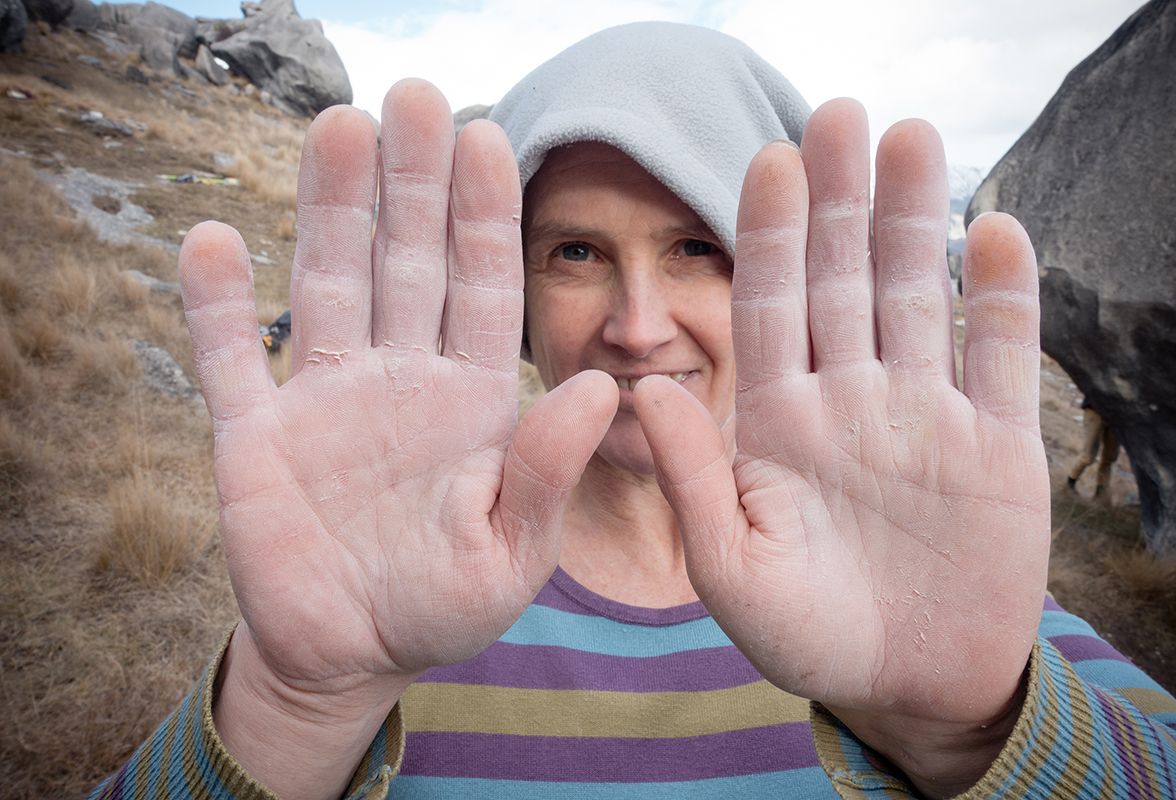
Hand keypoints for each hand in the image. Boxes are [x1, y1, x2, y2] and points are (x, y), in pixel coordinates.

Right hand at [180, 80, 615, 797]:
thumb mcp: (513, 552)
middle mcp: (400, 378)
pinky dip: (217, 306)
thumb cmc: (445, 606)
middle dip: (411, 183)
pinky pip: (230, 360)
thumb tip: (602, 386)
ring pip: (327, 284)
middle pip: (406, 262)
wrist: (350, 656)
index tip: (486, 136)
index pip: (484, 288)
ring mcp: (324, 399)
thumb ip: (548, 471)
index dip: (483, 214)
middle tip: (413, 96)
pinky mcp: (255, 437)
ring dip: (328, 209)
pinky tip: (213, 241)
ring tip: (337, 127)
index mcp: (472, 399)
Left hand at [635, 99, 1048, 795]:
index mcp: (778, 424)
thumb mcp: (732, 570)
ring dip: (917, 222)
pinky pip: (1003, 358)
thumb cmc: (805, 637)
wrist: (907, 687)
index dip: (769, 237)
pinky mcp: (999, 446)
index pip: (770, 309)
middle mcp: (849, 402)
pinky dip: (1004, 299)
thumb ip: (696, 477)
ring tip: (913, 139)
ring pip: (919, 298)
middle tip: (838, 112)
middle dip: (841, 202)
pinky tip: (996, 230)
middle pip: (844, 282)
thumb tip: (645, 389)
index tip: (764, 159)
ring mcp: (926, 416)